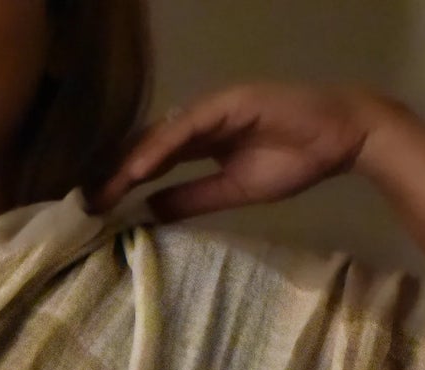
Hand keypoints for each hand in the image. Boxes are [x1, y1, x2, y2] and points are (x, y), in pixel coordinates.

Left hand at [88, 80, 396, 221]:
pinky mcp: (229, 102)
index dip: (123, 182)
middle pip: (148, 145)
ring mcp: (214, 107)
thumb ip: (193, 198)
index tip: (97, 210)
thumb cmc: (295, 160)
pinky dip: (161, 147)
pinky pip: (187, 126)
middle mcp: (200, 120)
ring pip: (161, 135)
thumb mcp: (234, 191)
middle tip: (84, 203)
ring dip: (129, 162)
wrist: (340, 137)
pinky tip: (138, 169)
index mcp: (201, 140)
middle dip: (114, 173)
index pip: (153, 161)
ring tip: (102, 190)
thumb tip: (150, 211)